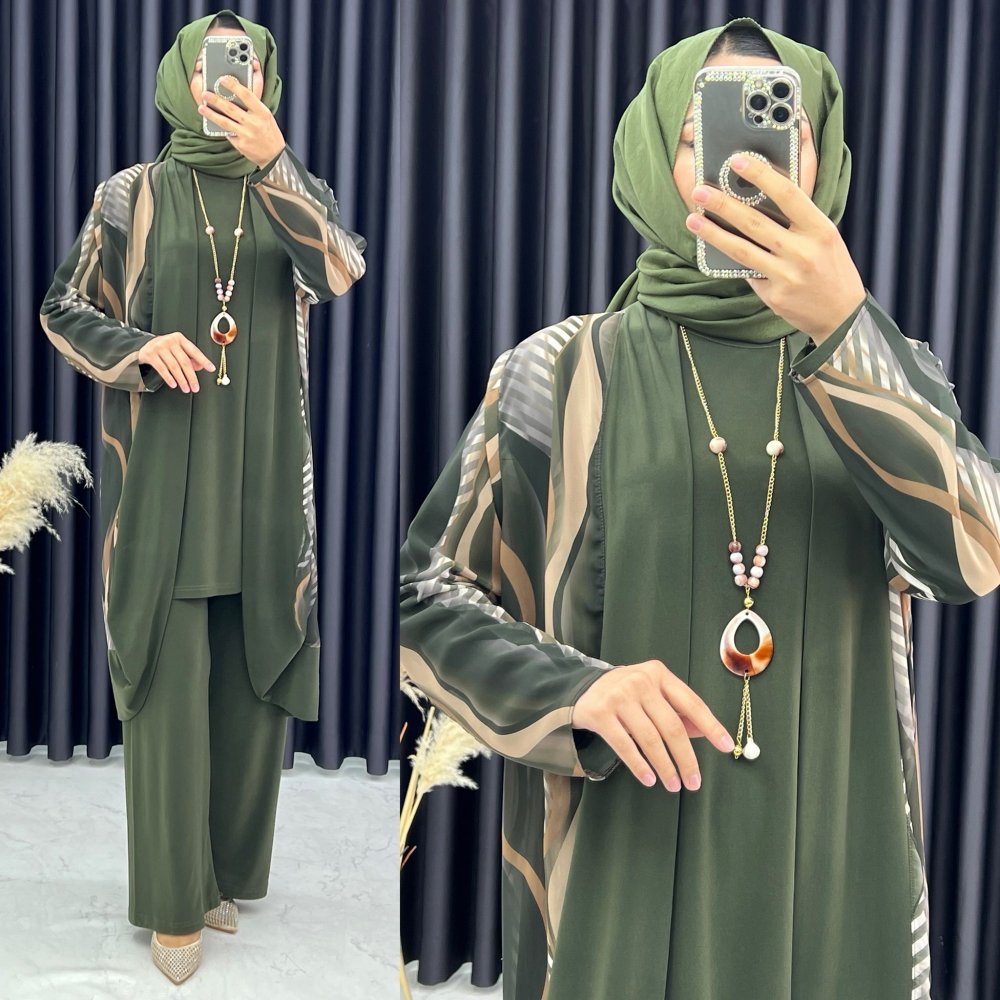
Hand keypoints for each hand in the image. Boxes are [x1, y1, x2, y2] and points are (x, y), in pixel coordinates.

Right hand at [138, 332, 214, 391]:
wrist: (145, 346)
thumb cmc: (166, 350)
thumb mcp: (179, 351)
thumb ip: (190, 358)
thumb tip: (200, 367)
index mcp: (180, 339)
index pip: (194, 351)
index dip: (204, 360)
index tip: (211, 368)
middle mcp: (170, 341)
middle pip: (184, 362)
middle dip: (191, 377)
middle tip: (195, 387)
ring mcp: (159, 347)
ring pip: (174, 366)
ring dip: (181, 380)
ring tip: (186, 389)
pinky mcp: (150, 354)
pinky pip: (162, 368)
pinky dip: (169, 378)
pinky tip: (174, 384)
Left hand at [197, 75, 285, 168]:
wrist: (274, 156)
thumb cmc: (270, 134)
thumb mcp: (266, 117)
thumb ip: (253, 106)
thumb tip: (236, 94)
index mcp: (262, 113)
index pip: (246, 95)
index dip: (233, 86)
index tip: (222, 79)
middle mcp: (254, 123)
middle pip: (231, 108)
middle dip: (216, 100)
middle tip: (205, 94)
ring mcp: (247, 134)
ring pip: (224, 121)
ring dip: (211, 114)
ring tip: (202, 108)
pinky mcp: (241, 144)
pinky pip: (227, 133)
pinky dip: (219, 128)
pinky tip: (212, 122)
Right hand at [572, 659, 735, 792]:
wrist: (582, 688)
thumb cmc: (626, 693)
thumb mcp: (653, 693)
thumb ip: (678, 710)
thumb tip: (706, 733)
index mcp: (659, 674)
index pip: (691, 703)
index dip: (711, 726)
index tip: (726, 746)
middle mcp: (640, 682)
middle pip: (672, 727)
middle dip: (686, 758)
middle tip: (694, 782)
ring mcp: (619, 697)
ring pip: (650, 739)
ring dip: (665, 767)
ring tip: (673, 785)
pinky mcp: (600, 713)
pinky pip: (625, 745)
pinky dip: (639, 766)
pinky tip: (649, 779)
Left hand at [684, 154, 865, 342]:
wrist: (842, 315)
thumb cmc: (831, 269)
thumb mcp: (825, 238)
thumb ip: (798, 220)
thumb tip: (759, 198)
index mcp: (820, 229)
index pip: (787, 195)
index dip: (761, 175)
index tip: (737, 161)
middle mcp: (803, 252)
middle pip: (755, 222)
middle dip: (723, 204)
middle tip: (699, 191)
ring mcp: (787, 276)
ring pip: (741, 249)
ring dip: (713, 233)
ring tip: (693, 219)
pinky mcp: (773, 295)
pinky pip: (746, 272)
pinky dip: (728, 259)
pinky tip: (711, 248)